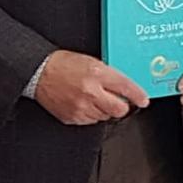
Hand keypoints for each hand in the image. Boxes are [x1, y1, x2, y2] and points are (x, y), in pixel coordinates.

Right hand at [34, 51, 148, 125]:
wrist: (38, 73)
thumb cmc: (61, 64)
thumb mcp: (89, 61)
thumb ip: (108, 74)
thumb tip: (123, 87)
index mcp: (97, 73)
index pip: (126, 88)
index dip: (138, 96)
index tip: (143, 100)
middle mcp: (91, 92)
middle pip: (119, 109)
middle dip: (121, 106)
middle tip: (118, 101)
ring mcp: (81, 106)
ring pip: (105, 116)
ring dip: (104, 109)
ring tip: (93, 98)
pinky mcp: (73, 117)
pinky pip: (90, 121)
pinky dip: (91, 114)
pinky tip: (83, 103)